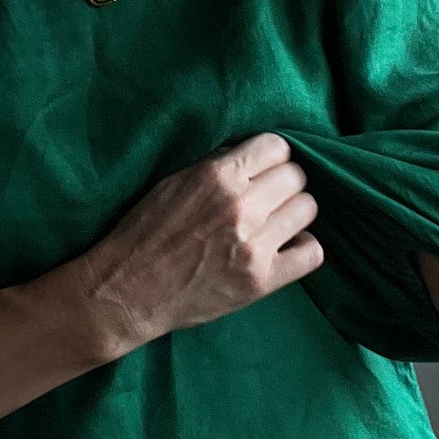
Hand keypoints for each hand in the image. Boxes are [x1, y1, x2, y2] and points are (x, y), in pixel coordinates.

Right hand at [80, 132, 323, 349]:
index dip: (272, 157)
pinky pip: (312, 253)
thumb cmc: (143, 234)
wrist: (127, 291)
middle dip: (284, 184)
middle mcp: (241, 206)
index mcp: (217, 176)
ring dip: (294, 213)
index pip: (276, 147)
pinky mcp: (261, 279)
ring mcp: (254, 245)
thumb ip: (214, 166)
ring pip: (308, 209)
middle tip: (269, 198)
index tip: (263, 170)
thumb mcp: (172, 183)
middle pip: (296, 177)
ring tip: (275, 223)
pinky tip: (285, 248)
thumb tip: (248, 155)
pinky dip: (303, 248)